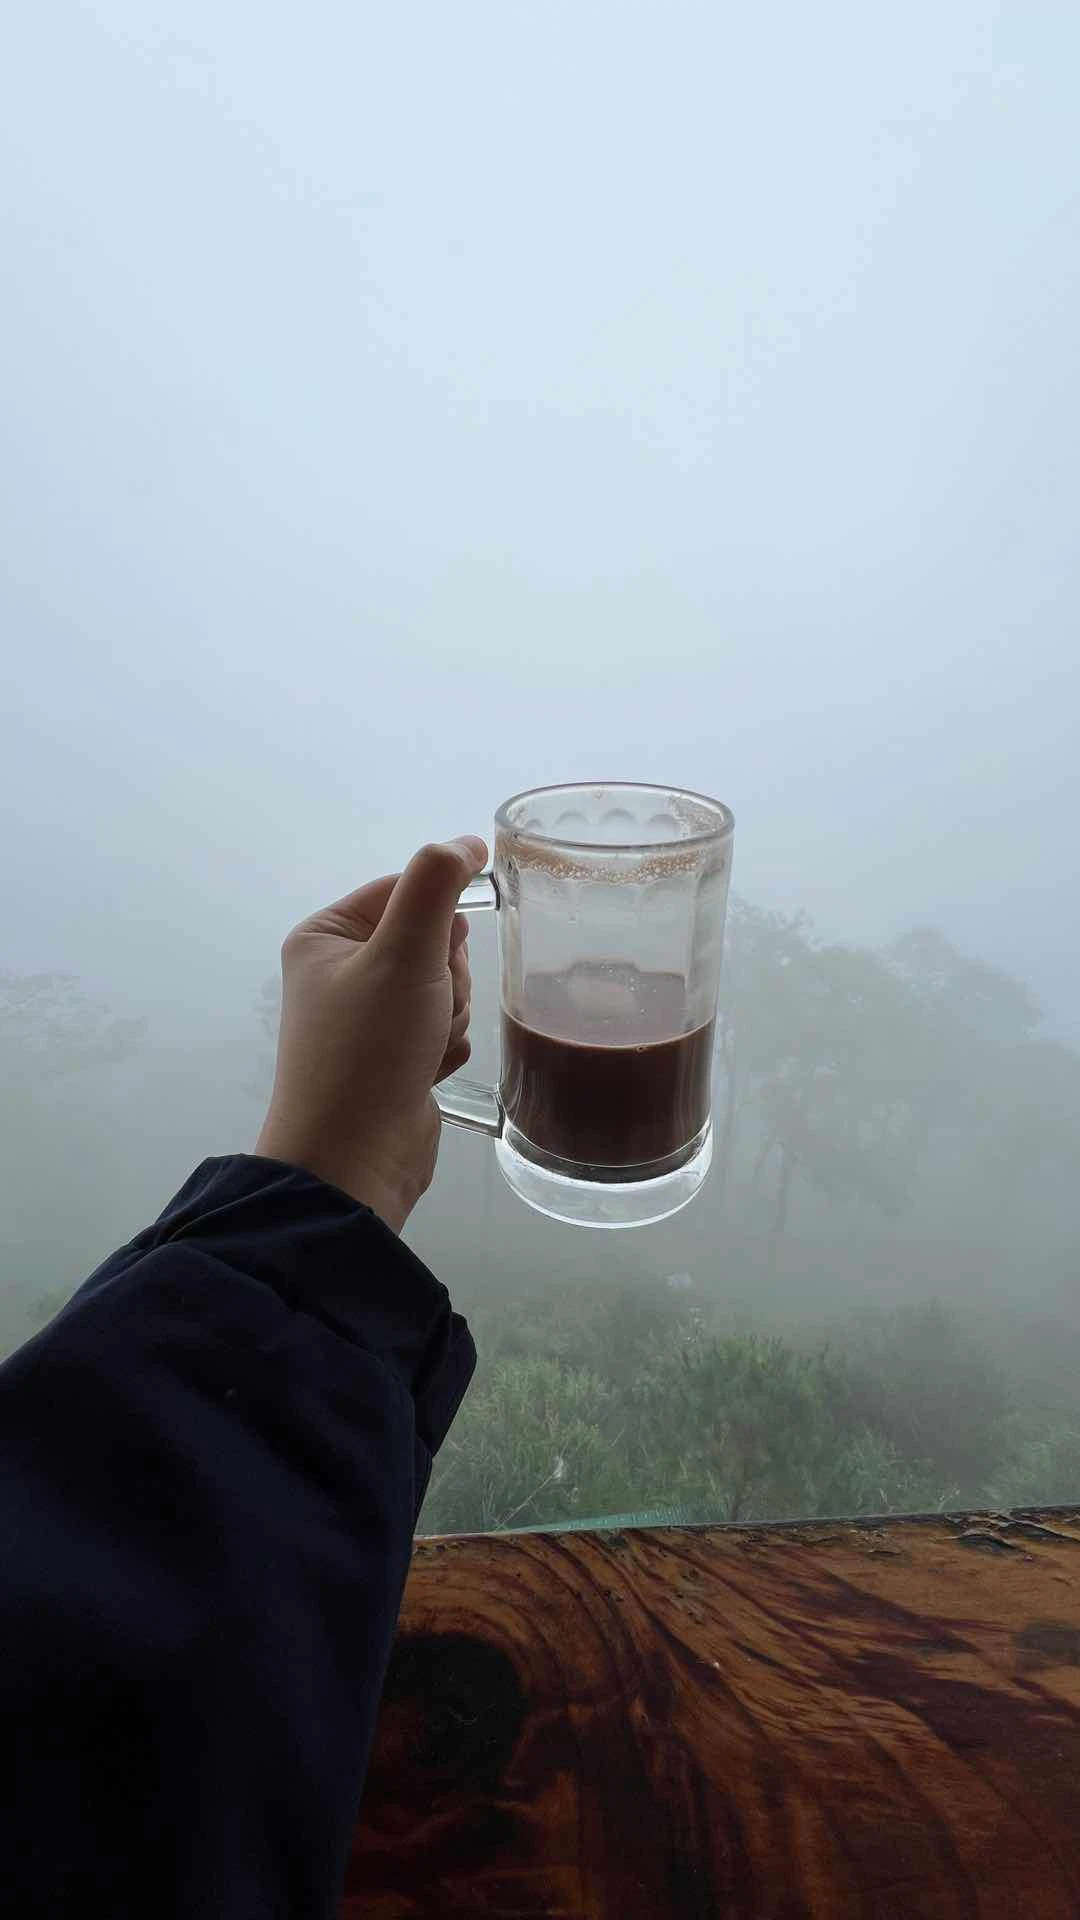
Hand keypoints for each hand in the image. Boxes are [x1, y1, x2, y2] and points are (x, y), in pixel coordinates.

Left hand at [255, 835, 487, 1231]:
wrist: (354, 1160)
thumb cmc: (369, 1052)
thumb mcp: (405, 952)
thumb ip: (436, 883)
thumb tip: (467, 842)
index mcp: (325, 936)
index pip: (407, 890)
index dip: (440, 922)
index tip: (441, 956)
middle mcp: (340, 972)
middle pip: (433, 940)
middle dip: (447, 977)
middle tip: (427, 1009)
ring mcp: (367, 1018)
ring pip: (446, 987)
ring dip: (451, 1015)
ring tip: (423, 1047)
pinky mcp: (392, 1057)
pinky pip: (445, 1028)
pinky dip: (446, 1048)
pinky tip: (426, 1072)